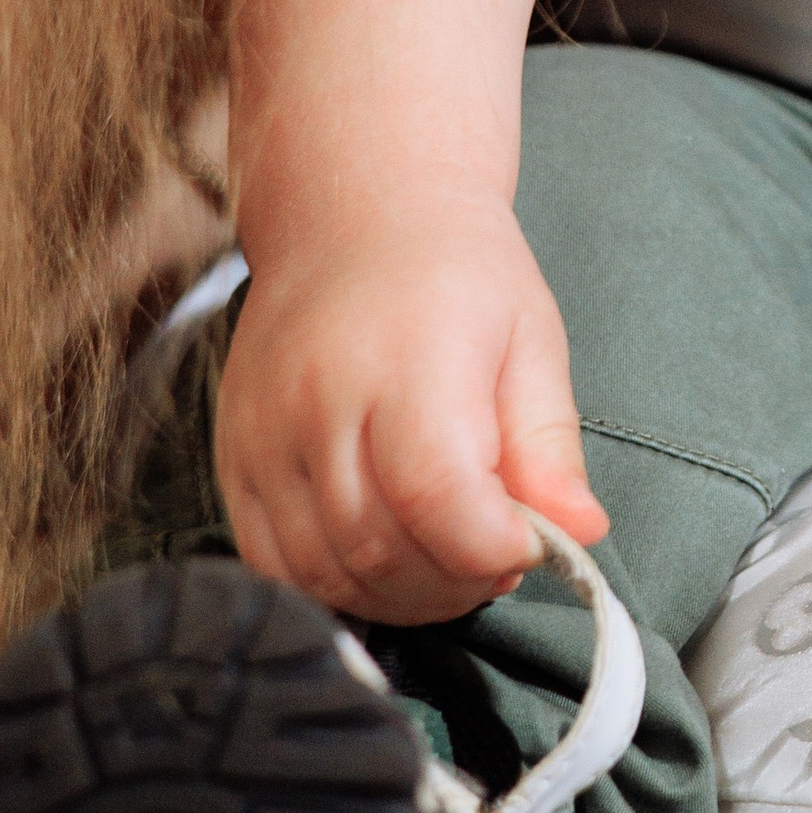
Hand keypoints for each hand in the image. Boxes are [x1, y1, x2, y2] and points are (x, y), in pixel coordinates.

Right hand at [217, 197, 607, 623]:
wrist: (354, 217)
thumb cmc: (459, 276)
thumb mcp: (531, 340)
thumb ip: (549, 446)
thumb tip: (580, 533)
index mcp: (408, 359)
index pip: (438, 496)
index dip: (491, 547)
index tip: (531, 543)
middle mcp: (319, 400)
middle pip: (380, 548)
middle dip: (455, 581)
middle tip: (498, 555)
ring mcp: (263, 435)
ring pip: (325, 571)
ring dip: (401, 595)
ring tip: (450, 557)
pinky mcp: (231, 460)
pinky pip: (272, 565)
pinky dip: (336, 586)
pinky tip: (388, 560)